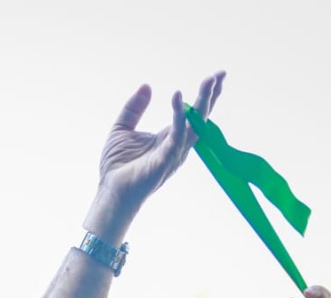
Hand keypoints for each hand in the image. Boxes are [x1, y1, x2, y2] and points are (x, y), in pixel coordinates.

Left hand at [94, 71, 224, 218]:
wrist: (110, 190)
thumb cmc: (117, 165)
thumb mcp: (122, 128)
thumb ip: (134, 108)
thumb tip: (146, 86)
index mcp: (169, 137)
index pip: (193, 114)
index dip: (205, 96)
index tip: (216, 76)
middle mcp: (177, 145)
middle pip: (200, 118)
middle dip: (211, 96)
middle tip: (220, 74)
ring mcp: (173, 153)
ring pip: (194, 125)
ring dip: (202, 102)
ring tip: (208, 81)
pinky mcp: (165, 160)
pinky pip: (176, 135)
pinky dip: (178, 116)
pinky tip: (177, 98)